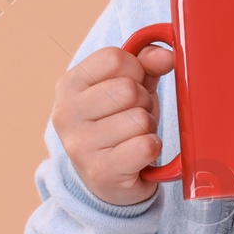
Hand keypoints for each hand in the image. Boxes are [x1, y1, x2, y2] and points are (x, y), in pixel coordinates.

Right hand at [51, 42, 174, 207]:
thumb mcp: (130, 85)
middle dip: (143, 102)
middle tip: (133, 117)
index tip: (130, 88)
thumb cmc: (118, 123)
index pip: (115, 59)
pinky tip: (139, 155)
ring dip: (147, 127)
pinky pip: (145, 146)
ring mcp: (80, 145)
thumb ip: (147, 63)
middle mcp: (66, 114)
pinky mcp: (100, 172)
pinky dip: (152, 148)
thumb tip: (167, 55)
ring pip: (139, 119)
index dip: (135, 71)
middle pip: (128, 90)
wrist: (108, 179)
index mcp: (69, 84)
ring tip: (133, 136)